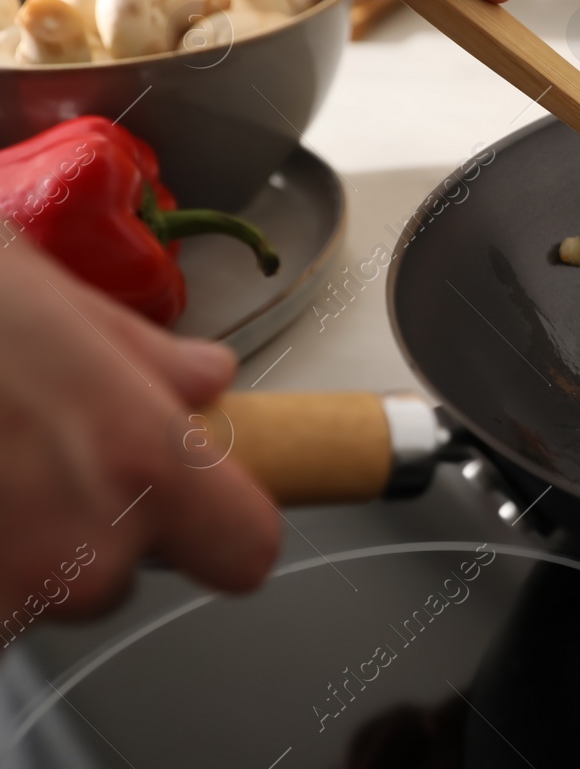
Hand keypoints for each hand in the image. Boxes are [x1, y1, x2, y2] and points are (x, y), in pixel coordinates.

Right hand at [0, 239, 279, 621]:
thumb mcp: (43, 294)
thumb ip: (138, 354)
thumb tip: (204, 377)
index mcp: (144, 461)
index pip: (245, 550)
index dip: (221, 523)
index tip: (200, 502)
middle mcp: (84, 548)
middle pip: (124, 570)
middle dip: (85, 517)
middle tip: (24, 446)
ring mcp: (4, 596)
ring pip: (37, 589)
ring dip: (11, 542)